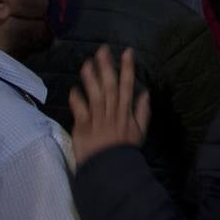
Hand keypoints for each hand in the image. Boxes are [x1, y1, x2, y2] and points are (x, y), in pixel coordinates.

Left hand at [69, 46, 150, 165]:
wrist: (111, 169)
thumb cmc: (125, 150)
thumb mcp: (140, 132)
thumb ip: (142, 112)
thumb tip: (145, 93)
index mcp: (125, 112)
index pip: (127, 85)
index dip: (127, 68)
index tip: (127, 52)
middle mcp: (111, 112)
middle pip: (109, 86)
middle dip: (106, 66)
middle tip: (102, 50)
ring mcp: (96, 119)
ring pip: (94, 94)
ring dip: (90, 78)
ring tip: (86, 63)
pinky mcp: (83, 127)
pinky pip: (79, 111)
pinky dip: (76, 100)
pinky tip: (73, 89)